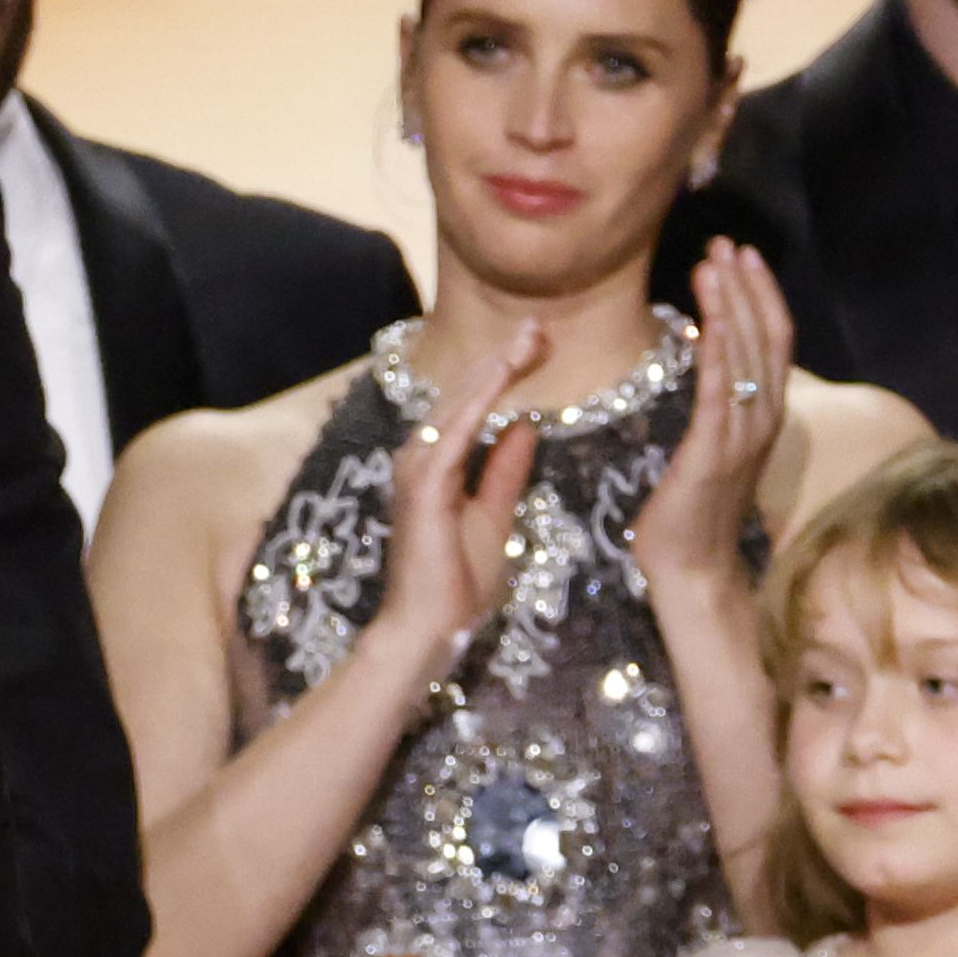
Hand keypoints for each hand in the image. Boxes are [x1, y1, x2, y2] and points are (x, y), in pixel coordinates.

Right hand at [361, 316, 556, 676]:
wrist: (427, 631)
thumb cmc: (456, 585)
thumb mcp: (494, 518)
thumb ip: (505, 472)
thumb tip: (524, 426)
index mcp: (438, 465)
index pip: (473, 406)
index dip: (504, 373)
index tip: (539, 346)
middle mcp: (420, 457)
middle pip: (465, 394)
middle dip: (503, 357)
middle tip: (540, 325)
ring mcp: (417, 468)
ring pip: (459, 402)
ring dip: (495, 366)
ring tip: (530, 335)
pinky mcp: (424, 483)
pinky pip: (457, 429)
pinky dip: (482, 397)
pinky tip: (506, 370)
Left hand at [637, 238, 797, 578]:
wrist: (692, 571)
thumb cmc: (693, 514)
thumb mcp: (713, 450)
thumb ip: (719, 409)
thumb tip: (710, 365)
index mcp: (763, 416)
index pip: (772, 342)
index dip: (760, 295)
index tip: (743, 257)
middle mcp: (762, 420)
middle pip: (765, 336)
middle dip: (746, 285)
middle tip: (727, 243)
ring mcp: (742, 435)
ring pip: (745, 354)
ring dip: (729, 303)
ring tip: (713, 261)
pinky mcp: (714, 451)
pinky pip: (718, 389)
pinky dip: (715, 347)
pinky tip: (704, 314)